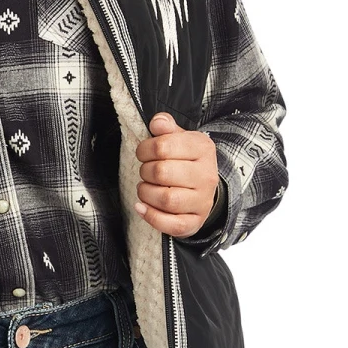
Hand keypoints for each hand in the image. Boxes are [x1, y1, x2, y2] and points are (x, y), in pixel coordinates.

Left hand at [133, 111, 221, 237]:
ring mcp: (202, 201)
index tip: (143, 153)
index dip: (144, 149)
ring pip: (166, 199)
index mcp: (203, 149)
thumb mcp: (180, 138)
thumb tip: (158, 122)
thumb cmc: (186, 161)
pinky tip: (141, 207)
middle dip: (145, 171)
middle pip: (161, 173)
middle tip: (145, 171)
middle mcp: (206, 175)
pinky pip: (171, 224)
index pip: (163, 146)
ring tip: (145, 188)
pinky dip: (151, 216)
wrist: (204, 188)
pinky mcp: (195, 222)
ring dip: (146, 193)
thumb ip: (166, 128)